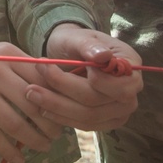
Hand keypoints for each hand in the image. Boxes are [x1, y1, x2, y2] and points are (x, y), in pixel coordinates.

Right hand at [0, 24, 62, 162]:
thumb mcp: (1, 52)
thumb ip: (26, 67)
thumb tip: (58, 89)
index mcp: (7, 54)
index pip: (43, 81)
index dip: (57, 101)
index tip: (65, 114)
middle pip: (32, 105)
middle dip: (50, 125)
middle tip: (57, 135)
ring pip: (14, 124)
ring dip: (34, 140)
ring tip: (43, 146)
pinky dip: (9, 151)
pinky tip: (19, 158)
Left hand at [23, 23, 141, 131]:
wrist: (70, 52)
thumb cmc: (75, 41)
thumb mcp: (78, 36)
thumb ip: (88, 45)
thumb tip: (102, 56)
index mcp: (131, 65)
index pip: (123, 86)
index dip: (98, 83)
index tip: (70, 67)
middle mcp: (130, 92)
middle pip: (99, 102)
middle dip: (63, 92)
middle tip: (33, 84)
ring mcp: (119, 110)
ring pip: (88, 117)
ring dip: (57, 107)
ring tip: (31, 94)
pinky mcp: (104, 121)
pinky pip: (84, 125)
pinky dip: (62, 117)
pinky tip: (42, 108)